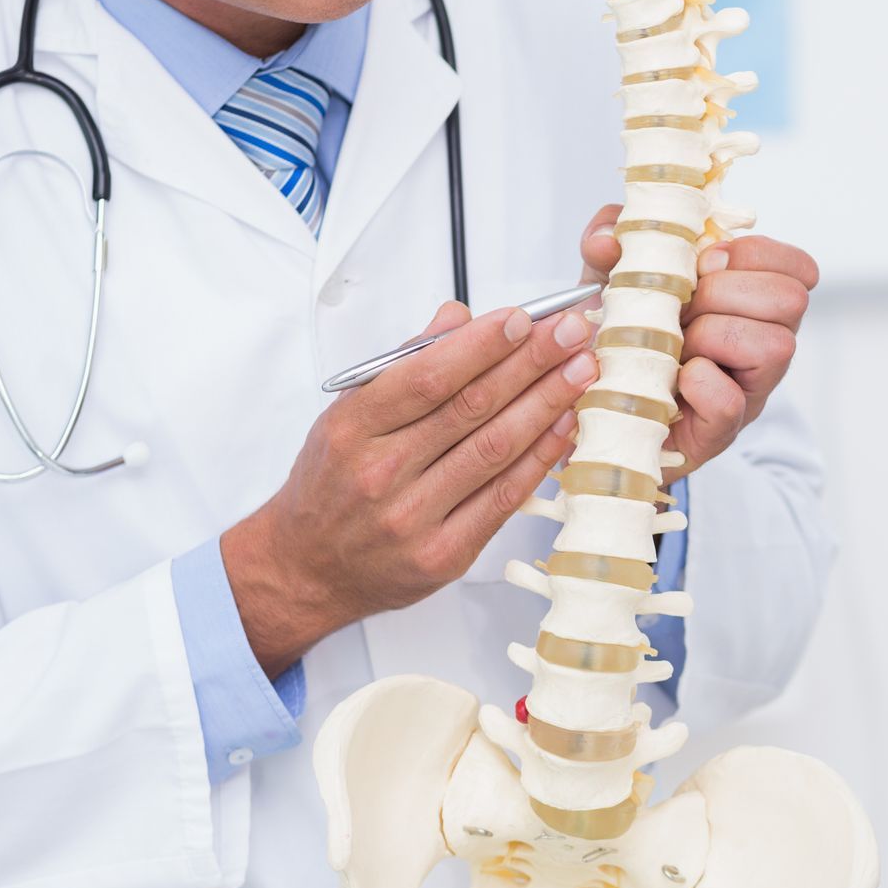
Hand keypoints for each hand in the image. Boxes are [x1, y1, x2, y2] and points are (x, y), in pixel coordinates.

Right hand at [222, 302, 598, 676]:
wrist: (306, 568)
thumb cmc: (330, 486)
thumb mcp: (346, 416)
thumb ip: (403, 366)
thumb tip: (458, 319)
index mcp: (353, 428)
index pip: (427, 377)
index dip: (483, 345)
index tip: (524, 319)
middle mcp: (381, 473)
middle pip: (471, 408)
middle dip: (531, 363)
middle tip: (571, 333)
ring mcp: (414, 518)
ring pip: (494, 450)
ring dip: (546, 405)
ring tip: (582, 371)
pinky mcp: (444, 556)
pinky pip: (503, 499)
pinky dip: (540, 459)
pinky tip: (565, 427)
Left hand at [580, 206, 818, 479]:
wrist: (598, 409)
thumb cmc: (621, 341)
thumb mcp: (611, 278)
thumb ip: (607, 243)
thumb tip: (607, 240)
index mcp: (752, 304)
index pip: (797, 267)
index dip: (751, 254)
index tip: (705, 264)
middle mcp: (764, 346)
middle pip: (791, 299)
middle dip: (726, 292)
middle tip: (684, 310)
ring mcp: (749, 391)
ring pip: (775, 346)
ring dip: (713, 335)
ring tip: (678, 347)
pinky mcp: (721, 431)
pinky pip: (729, 401)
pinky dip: (697, 383)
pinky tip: (674, 381)